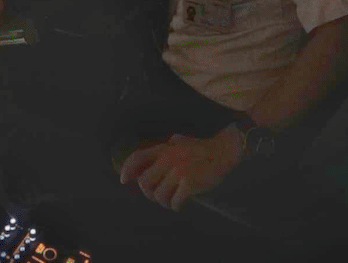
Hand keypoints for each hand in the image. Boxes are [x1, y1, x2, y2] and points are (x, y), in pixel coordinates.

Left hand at [118, 128, 243, 210]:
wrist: (223, 151)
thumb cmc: (202, 148)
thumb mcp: (181, 141)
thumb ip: (167, 147)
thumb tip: (154, 153)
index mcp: (164, 149)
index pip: (138, 158)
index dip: (127, 170)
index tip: (123, 180)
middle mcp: (167, 159)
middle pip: (144, 182)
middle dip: (148, 192)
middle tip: (158, 195)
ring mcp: (178, 172)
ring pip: (158, 195)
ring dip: (164, 201)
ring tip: (171, 201)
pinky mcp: (188, 183)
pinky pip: (174, 201)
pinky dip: (176, 205)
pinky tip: (181, 204)